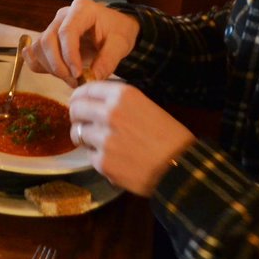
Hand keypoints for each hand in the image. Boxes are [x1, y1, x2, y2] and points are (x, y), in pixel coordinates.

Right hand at [23, 0, 138, 84]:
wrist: (114, 28)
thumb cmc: (118, 31)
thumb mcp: (121, 43)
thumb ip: (108, 60)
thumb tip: (92, 78)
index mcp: (81, 10)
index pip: (66, 32)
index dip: (69, 55)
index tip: (78, 74)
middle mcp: (63, 16)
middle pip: (47, 40)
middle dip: (58, 65)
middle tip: (75, 81)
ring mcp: (52, 26)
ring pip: (39, 48)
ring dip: (51, 68)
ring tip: (71, 79)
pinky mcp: (48, 38)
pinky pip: (34, 53)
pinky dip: (41, 65)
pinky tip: (58, 73)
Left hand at [69, 80, 194, 195]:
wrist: (182, 169)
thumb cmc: (170, 137)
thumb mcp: (146, 107)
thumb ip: (118, 102)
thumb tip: (93, 101)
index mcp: (122, 95)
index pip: (87, 89)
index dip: (79, 96)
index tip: (78, 101)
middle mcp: (110, 113)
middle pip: (76, 109)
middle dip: (76, 116)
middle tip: (81, 123)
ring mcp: (104, 138)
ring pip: (78, 133)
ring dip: (85, 138)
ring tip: (101, 144)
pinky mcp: (103, 162)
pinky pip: (90, 156)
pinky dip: (98, 158)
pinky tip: (114, 160)